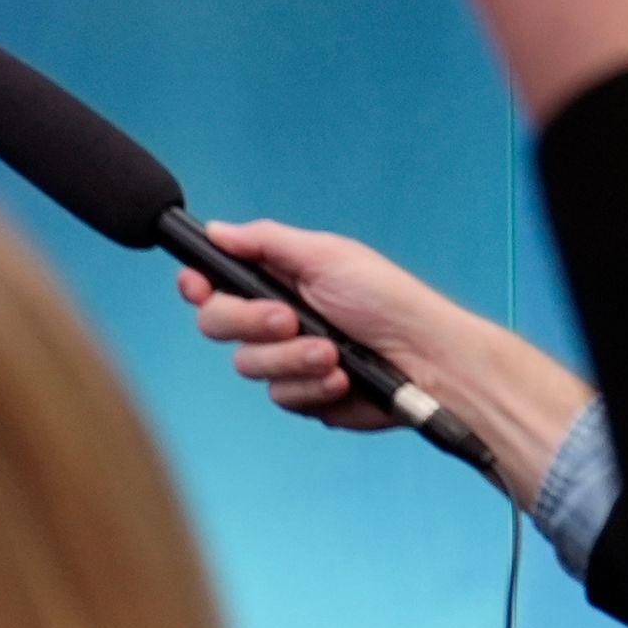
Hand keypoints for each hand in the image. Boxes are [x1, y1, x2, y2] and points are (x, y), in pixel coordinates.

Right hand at [176, 218, 473, 431]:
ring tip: (332, 353)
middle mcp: (274, 321)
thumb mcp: (327, 255)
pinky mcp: (306, 396)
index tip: (199, 287)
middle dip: (249, 322)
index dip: (197, 285)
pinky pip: (281, 397)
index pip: (213, 282)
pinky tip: (342, 379)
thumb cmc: (389, 301)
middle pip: (216, 324)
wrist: (430, 361)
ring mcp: (288, 360)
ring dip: (291, 358)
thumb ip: (264, 242)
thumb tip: (215, 230)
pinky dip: (312, 387)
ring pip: (248, 365)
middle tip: (288, 318)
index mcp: (275, 281)